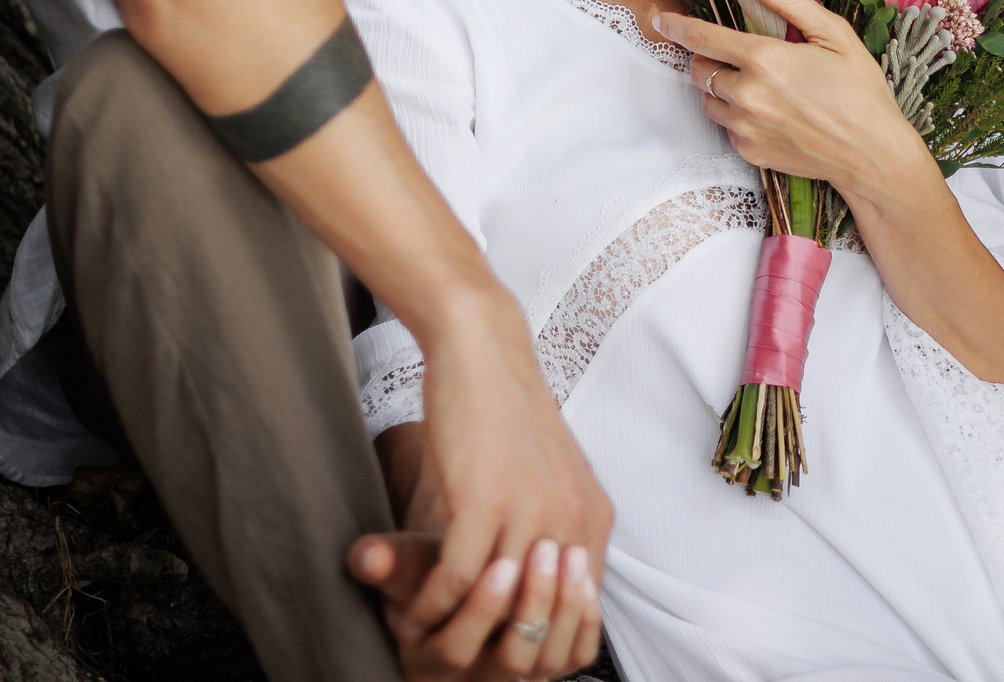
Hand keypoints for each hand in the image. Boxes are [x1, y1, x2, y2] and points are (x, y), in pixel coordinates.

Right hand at [348, 309, 611, 676]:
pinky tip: (411, 614)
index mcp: (592, 520)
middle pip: (538, 623)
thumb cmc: (506, 416)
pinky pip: (454, 579)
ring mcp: (529, 512)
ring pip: (494, 608)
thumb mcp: (550, 477)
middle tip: (456, 660)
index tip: (496, 655)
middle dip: (492, 652)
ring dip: (454, 633)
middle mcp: (570, 521)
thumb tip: (542, 584)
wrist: (485, 352)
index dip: (535, 647)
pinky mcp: (482, 500)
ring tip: (425, 646)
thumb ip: (554, 529)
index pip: (577, 617)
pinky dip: (429, 605)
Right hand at [351, 531, 601, 681]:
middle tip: (544, 549)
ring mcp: (515, 677)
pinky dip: (585, 622)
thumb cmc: (435, 568)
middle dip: (530, 605)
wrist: (466, 580)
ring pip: (548, 662)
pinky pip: (575, 657)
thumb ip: (389, 561)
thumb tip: (365, 555)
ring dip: (563, 609)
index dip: (481, 610)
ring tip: (570, 555)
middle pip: (511, 662)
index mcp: (429, 660)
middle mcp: (473, 680)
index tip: (500, 562)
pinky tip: (586, 579)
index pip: (456, 649)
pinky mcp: (549, 665)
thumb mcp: (410, 563)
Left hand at [661, 0, 1003, 386]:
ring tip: (756, 85)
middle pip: (698, 70)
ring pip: (707, 99)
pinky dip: (736, 115)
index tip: (658, 18)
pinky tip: (770, 113)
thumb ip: (788, 2)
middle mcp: (747, 94)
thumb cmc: (861, 90)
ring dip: (719, 87)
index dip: (676, 26)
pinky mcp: (748, 152)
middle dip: (706, 58)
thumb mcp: (834, 35)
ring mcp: (744, 127)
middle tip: (734, 55)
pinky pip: (726, 126)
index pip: (703, 38)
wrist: (872, 154)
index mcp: (765, 58)